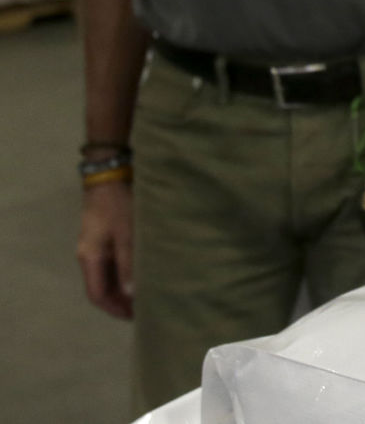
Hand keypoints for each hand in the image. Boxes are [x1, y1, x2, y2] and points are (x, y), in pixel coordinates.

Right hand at [77, 181, 134, 319]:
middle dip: (119, 301)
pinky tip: (140, 274)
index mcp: (90, 259)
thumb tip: (131, 294)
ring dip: (122, 288)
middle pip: (101, 287)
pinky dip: (123, 274)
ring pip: (106, 276)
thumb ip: (128, 264)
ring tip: (145, 295)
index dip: (114, 308)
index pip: (97, 295)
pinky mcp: (103, 237)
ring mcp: (94, 247)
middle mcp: (88, 256)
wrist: (110, 177)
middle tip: (144, 309)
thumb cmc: (119, 206)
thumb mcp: (127, 235)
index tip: (135, 317)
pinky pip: (111, 263)